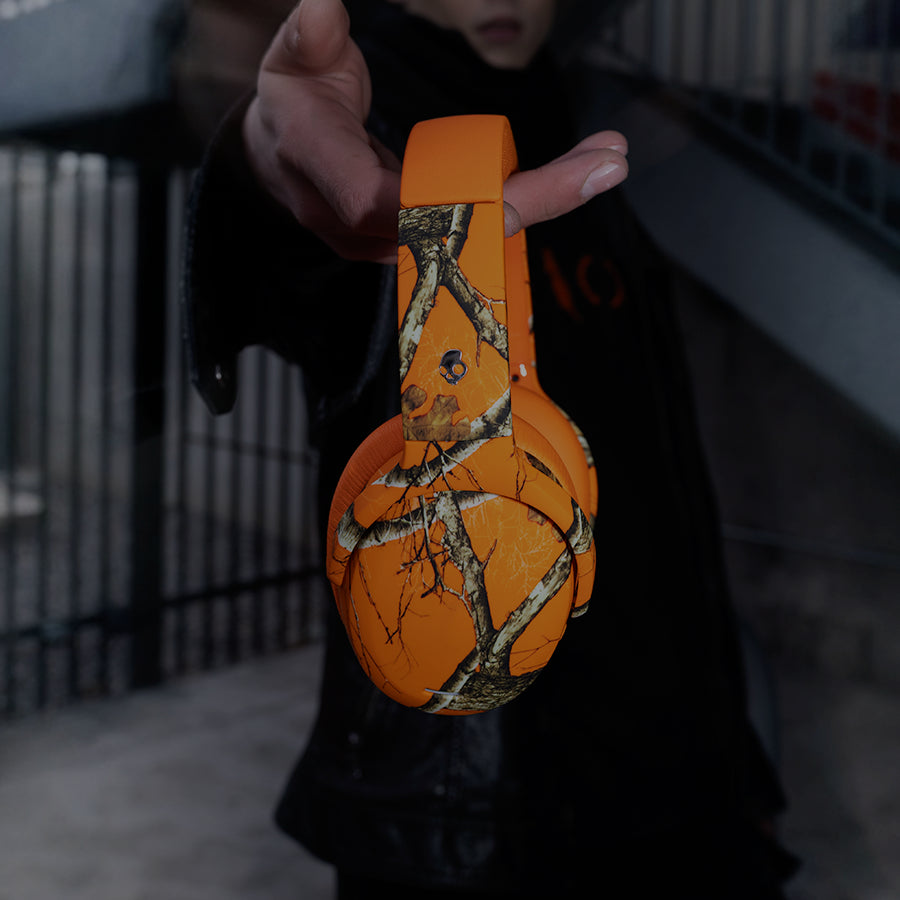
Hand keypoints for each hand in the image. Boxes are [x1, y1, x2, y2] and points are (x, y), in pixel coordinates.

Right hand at [243, 0, 628, 263]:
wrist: (283, 159)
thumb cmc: (293, 104)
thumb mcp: (293, 61)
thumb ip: (309, 39)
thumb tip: (323, 4)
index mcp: (323, 172)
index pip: (381, 204)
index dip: (443, 206)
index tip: (513, 195)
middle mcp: (357, 224)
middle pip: (453, 229)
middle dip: (532, 201)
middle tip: (603, 166)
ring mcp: (387, 241)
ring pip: (474, 236)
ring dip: (544, 201)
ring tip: (606, 161)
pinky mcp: (415, 241)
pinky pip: (476, 228)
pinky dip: (527, 202)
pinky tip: (576, 177)